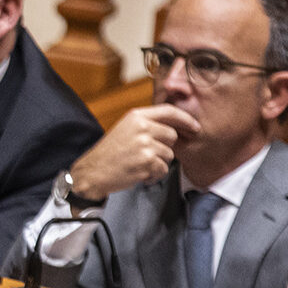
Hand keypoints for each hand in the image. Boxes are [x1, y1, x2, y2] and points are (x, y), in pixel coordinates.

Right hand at [66, 104, 200, 199]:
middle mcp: (142, 127)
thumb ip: (147, 125)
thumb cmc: (109, 154)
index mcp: (136, 116)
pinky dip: (153, 175)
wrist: (92, 172)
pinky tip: (137, 173)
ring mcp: (144, 144)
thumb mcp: (126, 130)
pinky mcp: (147, 161)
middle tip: (145, 154)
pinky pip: (163, 169)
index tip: (195, 127)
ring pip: (169, 154)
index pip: (169, 111)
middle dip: (164, 147)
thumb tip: (175, 129)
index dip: (185, 119)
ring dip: (157, 163)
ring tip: (138, 164)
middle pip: (172, 136)